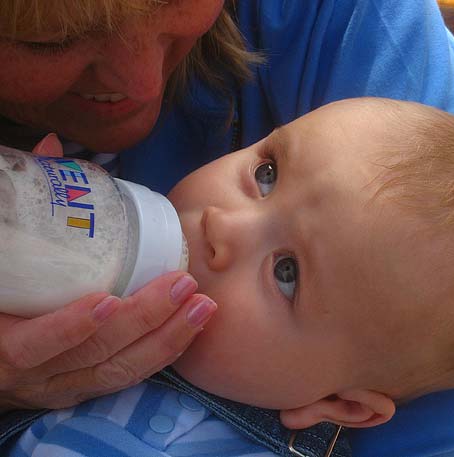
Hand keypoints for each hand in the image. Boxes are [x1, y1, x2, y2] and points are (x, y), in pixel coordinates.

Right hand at [0, 134, 216, 411]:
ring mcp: (63, 385)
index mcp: (2, 344)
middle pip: (95, 355)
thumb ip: (20, 211)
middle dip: (143, 321)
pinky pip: (130, 376)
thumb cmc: (1, 294)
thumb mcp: (0, 255)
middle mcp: (34, 373)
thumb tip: (52, 146)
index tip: (105, 302)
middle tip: (182, 285)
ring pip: (120, 370)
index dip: (67, 328)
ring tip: (202, 306)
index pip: (32, 344)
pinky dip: (164, 353)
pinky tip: (192, 327)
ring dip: (166, 339)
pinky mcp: (85, 388)